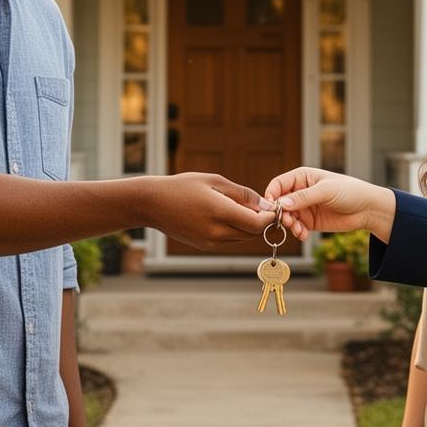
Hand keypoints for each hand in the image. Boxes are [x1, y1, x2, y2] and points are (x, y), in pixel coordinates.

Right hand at [142, 173, 269, 249]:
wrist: (152, 204)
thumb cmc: (183, 186)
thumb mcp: (214, 181)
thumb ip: (242, 194)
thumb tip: (266, 204)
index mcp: (219, 212)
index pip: (257, 224)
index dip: (270, 218)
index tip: (273, 207)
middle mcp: (216, 232)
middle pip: (252, 234)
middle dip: (261, 222)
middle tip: (262, 206)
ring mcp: (209, 242)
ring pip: (242, 239)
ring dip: (248, 227)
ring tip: (243, 208)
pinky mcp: (204, 246)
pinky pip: (229, 241)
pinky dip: (235, 230)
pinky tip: (228, 215)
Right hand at [263, 166, 397, 241]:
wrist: (368, 209)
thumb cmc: (350, 191)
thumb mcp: (326, 191)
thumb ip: (303, 197)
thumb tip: (281, 203)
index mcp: (302, 177)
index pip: (278, 184)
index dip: (271, 195)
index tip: (272, 207)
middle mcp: (301, 192)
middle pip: (280, 203)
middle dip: (281, 213)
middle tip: (288, 221)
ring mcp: (305, 207)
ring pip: (287, 217)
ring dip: (289, 225)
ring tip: (299, 230)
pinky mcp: (310, 221)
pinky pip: (297, 228)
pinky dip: (298, 232)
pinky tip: (304, 235)